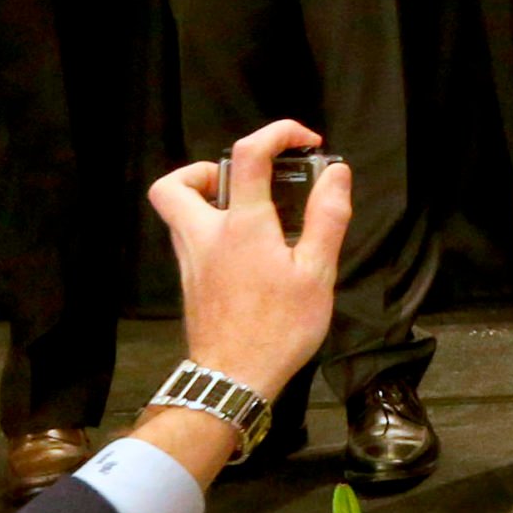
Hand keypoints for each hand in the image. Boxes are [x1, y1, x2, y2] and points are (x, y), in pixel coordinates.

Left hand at [138, 119, 346, 486]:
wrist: (232, 378)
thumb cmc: (278, 329)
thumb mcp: (317, 273)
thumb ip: (327, 217)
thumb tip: (336, 174)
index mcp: (242, 226)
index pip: (248, 155)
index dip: (277, 134)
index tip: (306, 142)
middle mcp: (206, 236)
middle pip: (175, 183)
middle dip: (206, 169)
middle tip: (246, 181)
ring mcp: (191, 260)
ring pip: (177, 212)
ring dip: (207, 198)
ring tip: (251, 213)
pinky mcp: (190, 282)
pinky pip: (190, 239)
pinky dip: (213, 229)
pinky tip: (248, 250)